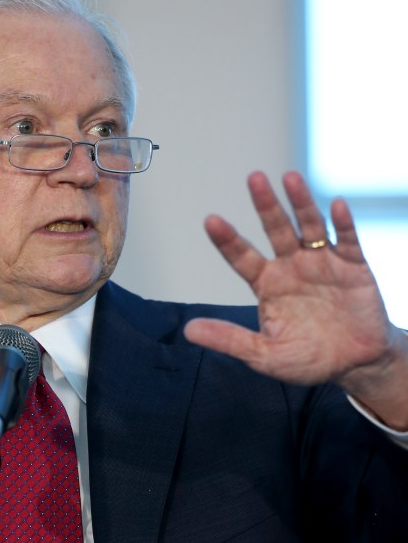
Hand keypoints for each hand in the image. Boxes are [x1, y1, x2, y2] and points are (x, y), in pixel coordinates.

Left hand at [184, 171, 407, 428]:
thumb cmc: (307, 358)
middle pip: (275, 229)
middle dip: (265, 204)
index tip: (211, 220)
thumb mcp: (263, 355)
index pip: (241, 256)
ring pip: (309, 226)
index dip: (227, 239)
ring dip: (301, 202)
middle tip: (254, 178)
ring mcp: (322, 262)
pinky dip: (343, 223)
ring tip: (290, 178)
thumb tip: (188, 331)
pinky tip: (335, 204)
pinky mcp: (354, 267)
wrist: (355, 365)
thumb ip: (229, 339)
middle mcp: (291, 266)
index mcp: (266, 283)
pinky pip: (348, 240)